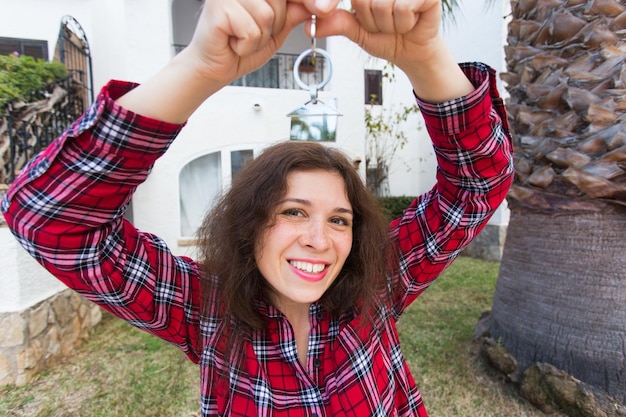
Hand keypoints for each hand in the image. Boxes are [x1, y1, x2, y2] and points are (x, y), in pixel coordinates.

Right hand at [186, 0, 313, 84]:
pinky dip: (247, 45)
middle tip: (254, 34)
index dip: (308, 0)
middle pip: (280, 2)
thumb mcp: (276, 30)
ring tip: (242, 38)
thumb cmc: (240, 47)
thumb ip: (293, 14)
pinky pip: (251, 30)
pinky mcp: (218, 7)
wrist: (212, 67)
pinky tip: (233, 42)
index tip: (327, 7)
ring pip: (268, 16)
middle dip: (276, 25)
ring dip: (259, 37)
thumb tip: (320, 4)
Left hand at [313, 0, 472, 100]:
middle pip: (362, 0)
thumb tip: (310, 26)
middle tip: (382, 24)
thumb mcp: (358, 31)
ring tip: (396, 23)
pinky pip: (403, 7)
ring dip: (388, 24)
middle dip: (369, 21)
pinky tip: (410, 22)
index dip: (333, 1)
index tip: (322, 9)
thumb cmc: (387, 36)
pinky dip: (404, 23)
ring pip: (382, 5)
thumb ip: (337, 24)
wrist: (413, 51)